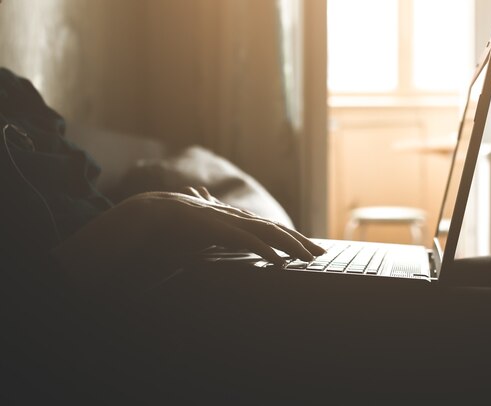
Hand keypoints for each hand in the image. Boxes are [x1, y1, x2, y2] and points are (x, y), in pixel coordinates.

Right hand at [52, 187, 324, 287]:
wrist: (155, 213)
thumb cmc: (181, 227)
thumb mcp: (208, 236)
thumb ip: (223, 238)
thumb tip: (236, 244)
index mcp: (238, 221)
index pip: (271, 230)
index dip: (292, 239)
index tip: (309, 250)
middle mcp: (239, 219)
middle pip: (277, 230)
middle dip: (301, 242)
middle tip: (321, 254)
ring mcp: (231, 222)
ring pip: (269, 233)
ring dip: (291, 245)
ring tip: (309, 257)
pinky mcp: (220, 229)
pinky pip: (247, 241)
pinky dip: (265, 249)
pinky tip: (279, 260)